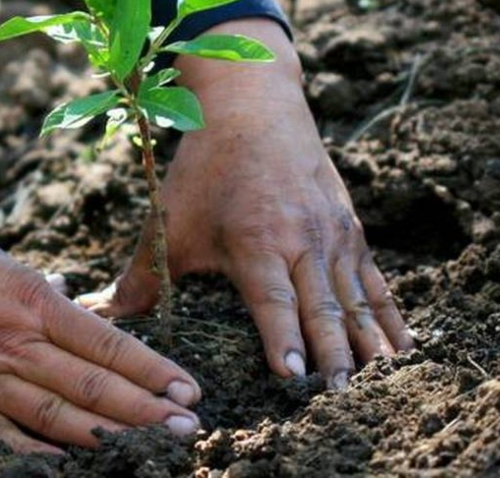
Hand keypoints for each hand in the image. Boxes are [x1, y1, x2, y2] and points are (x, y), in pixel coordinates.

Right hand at [0, 166, 201, 452]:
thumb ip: (32, 290)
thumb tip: (67, 305)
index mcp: (27, 296)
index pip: (105, 342)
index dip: (151, 370)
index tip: (187, 390)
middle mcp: (9, 340)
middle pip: (92, 385)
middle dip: (147, 411)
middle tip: (190, 430)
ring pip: (55, 417)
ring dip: (108, 436)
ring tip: (151, 450)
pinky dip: (38, 456)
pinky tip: (71, 467)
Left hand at [78, 20, 412, 388]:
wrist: (255, 105)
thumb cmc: (207, 168)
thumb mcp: (171, 219)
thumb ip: (141, 275)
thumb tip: (95, 312)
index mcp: (256, 239)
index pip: (273, 299)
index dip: (284, 337)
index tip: (295, 375)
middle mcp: (302, 238)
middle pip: (323, 305)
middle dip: (334, 353)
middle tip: (343, 395)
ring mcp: (333, 234)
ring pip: (356, 297)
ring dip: (370, 342)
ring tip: (383, 384)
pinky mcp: (350, 229)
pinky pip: (375, 280)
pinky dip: (390, 315)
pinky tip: (404, 348)